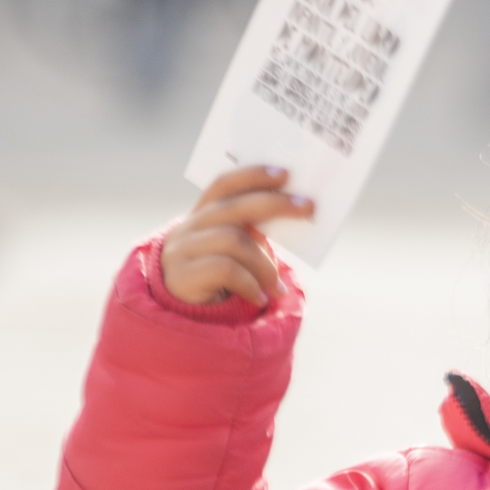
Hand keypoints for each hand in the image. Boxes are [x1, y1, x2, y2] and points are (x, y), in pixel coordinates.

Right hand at [163, 165, 315, 306]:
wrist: (183, 315)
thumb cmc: (220, 281)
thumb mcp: (236, 252)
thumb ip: (255, 233)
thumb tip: (295, 215)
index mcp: (203, 215)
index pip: (224, 184)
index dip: (252, 176)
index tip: (285, 174)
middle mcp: (189, 226)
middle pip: (233, 207)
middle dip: (275, 204)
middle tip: (307, 207)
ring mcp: (183, 249)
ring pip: (233, 240)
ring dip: (264, 265)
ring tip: (278, 289)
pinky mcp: (182, 275)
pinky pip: (225, 269)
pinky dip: (250, 284)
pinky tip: (259, 298)